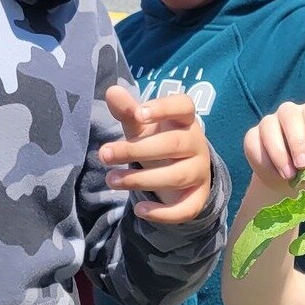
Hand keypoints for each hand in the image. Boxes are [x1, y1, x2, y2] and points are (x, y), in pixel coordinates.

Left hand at [100, 87, 213, 222]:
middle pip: (173, 144)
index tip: (139, 113)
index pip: (183, 106)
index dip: (163, 108)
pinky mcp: (198, 198)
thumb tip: (112, 91)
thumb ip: (128, 111)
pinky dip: (163, 213)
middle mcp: (197, 144)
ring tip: (111, 180)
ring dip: (141, 180)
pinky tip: (139, 210)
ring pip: (176, 176)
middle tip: (104, 154)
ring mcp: (200, 172)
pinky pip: (186, 208)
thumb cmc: (158, 142)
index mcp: (184, 121)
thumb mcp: (142, 127)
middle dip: (136, 150)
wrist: (182, 175)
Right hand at [244, 101, 304, 187]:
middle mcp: (289, 113)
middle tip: (302, 164)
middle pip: (289, 115)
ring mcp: (268, 122)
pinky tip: (275, 174)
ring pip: (268, 127)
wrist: (289, 179)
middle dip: (296, 141)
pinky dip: (264, 161)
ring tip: (289, 175)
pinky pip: (253, 143)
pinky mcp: (252, 136)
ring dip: (279, 153)